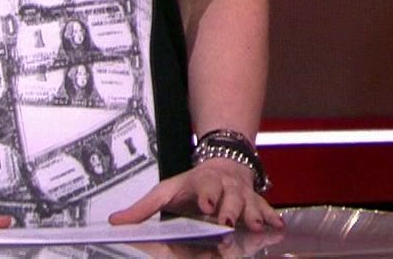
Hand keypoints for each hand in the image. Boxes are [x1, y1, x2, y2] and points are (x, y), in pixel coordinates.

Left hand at [108, 159, 283, 230]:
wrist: (223, 164)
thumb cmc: (193, 185)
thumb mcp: (166, 191)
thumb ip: (142, 209)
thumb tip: (115, 222)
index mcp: (203, 183)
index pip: (204, 188)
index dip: (206, 196)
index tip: (206, 206)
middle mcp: (226, 187)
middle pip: (230, 198)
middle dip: (231, 210)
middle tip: (228, 223)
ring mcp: (242, 194)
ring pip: (250, 203)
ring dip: (254, 214)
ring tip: (258, 226)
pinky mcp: (255, 201)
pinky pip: (265, 208)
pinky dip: (272, 217)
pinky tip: (277, 226)